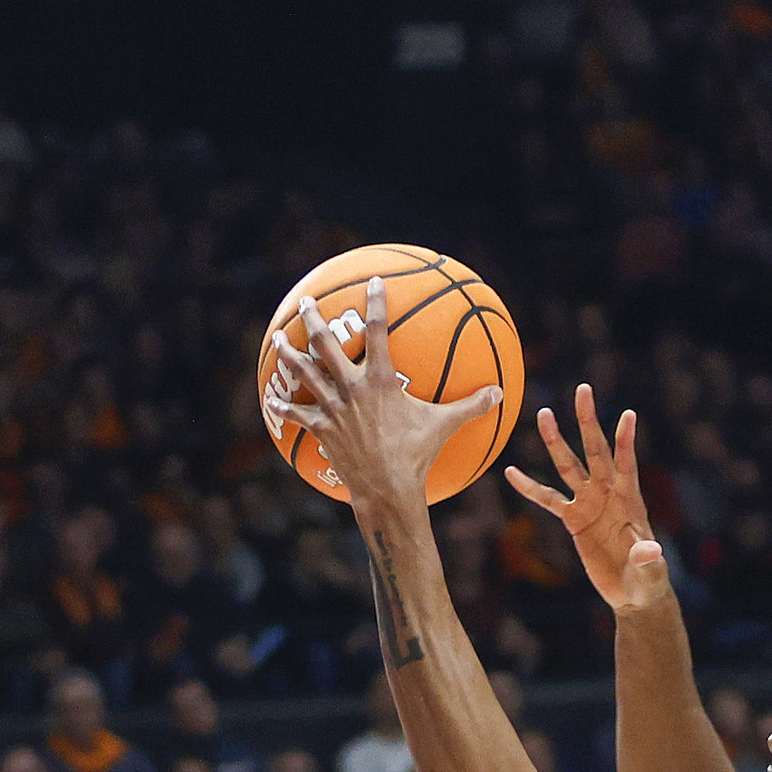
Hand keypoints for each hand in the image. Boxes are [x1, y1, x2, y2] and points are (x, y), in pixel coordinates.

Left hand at [270, 277, 505, 515]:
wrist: (387, 489)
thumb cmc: (417, 456)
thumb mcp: (444, 427)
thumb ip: (470, 406)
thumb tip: (500, 393)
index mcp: (380, 380)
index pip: (377, 332)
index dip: (376, 303)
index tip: (373, 282)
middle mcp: (352, 388)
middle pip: (327, 345)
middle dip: (314, 320)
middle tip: (305, 302)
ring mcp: (333, 408)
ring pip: (305, 374)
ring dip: (289, 354)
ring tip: (277, 337)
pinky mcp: (322, 430)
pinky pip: (298, 416)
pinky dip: (285, 408)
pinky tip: (271, 401)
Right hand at [503, 386, 668, 612]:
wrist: (631, 590)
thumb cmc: (647, 580)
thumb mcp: (651, 573)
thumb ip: (648, 560)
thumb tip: (648, 551)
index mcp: (630, 500)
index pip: (628, 465)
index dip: (626, 442)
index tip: (628, 415)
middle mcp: (608, 494)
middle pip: (595, 451)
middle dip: (588, 422)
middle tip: (583, 390)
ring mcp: (588, 503)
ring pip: (568, 466)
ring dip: (556, 441)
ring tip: (544, 413)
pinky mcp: (573, 519)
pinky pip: (547, 500)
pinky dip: (529, 487)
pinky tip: (511, 472)